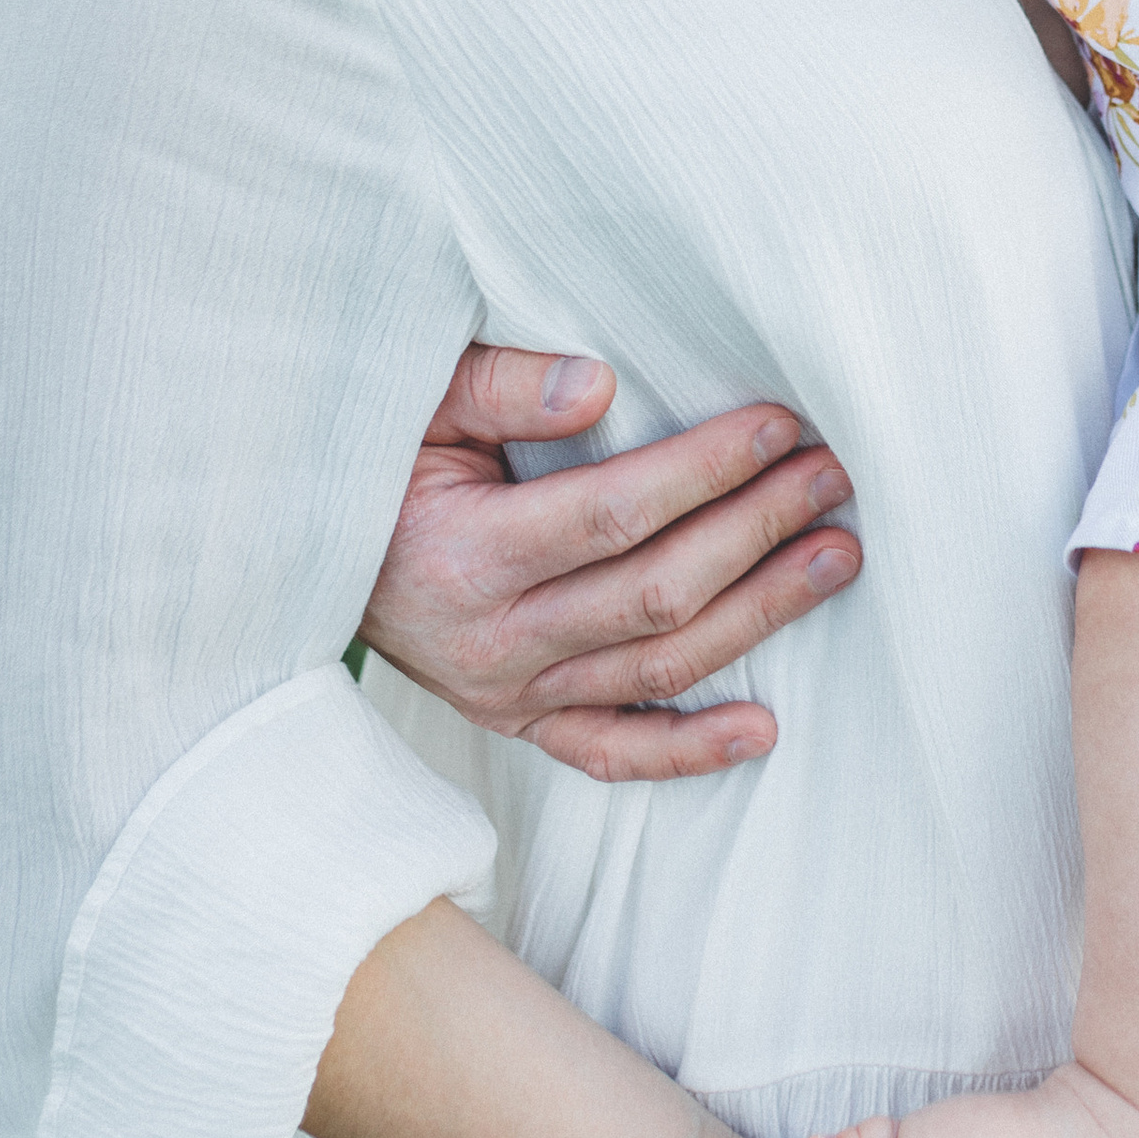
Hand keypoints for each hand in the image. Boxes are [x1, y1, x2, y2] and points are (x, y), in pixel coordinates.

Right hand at [359, 345, 861, 779]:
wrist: (302, 560)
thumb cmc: (373, 462)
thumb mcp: (419, 402)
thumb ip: (503, 386)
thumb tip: (601, 384)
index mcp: (466, 553)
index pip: (613, 514)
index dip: (705, 472)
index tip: (780, 428)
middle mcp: (491, 641)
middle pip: (655, 593)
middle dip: (756, 530)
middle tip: (832, 478)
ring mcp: (506, 695)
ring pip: (656, 669)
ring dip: (758, 616)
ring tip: (835, 558)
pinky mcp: (516, 724)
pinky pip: (610, 753)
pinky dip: (687, 750)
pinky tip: (764, 727)